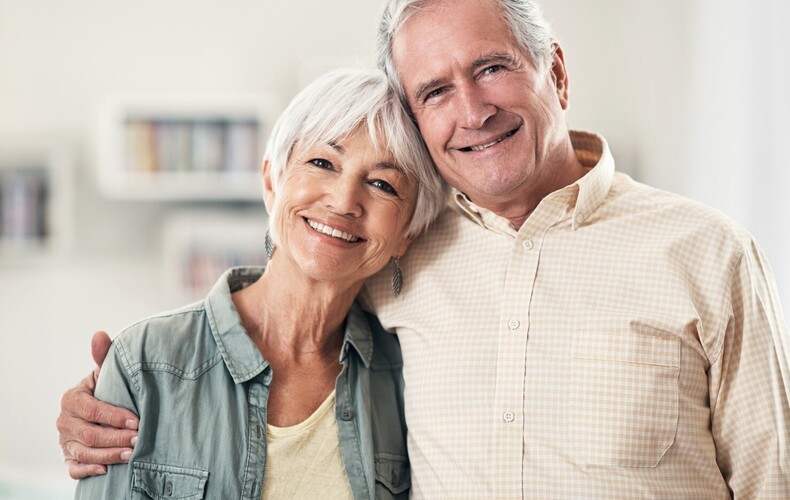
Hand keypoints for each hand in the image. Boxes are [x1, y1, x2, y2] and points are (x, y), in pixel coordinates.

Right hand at [57, 331, 139, 478]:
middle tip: (139, 440)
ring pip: (84, 453)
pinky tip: (106, 471)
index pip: (92, 410)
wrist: (94, 410)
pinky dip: (88, 471)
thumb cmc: (104, 388)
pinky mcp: (68, 457)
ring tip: (131, 454)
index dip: (114, 416)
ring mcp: (65, 441)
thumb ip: (103, 356)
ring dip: (109, 456)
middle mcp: (64, 421)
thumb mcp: (103, 373)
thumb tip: (99, 334)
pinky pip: (74, 469)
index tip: (137, 419)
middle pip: (90, 435)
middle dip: (116, 438)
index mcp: (71, 399)